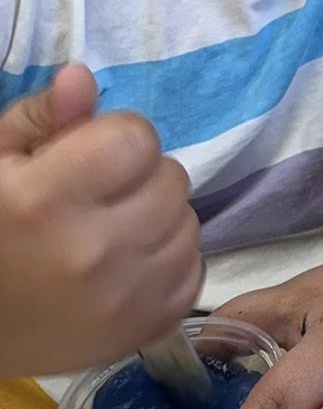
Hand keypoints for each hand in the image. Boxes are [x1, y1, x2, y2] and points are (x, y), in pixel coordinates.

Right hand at [0, 67, 201, 375]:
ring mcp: (124, 299)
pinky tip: (129, 266)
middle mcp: (93, 252)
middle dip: (140, 178)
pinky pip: (195, 269)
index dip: (115, 139)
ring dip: (159, 219)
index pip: (137, 138)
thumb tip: (82, 77)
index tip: (85, 159)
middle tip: (98, 199)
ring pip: (190, 223)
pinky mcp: (146, 331)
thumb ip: (41, 118)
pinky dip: (169, 261)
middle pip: (171, 179)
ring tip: (112, 232)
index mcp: (47, 202)